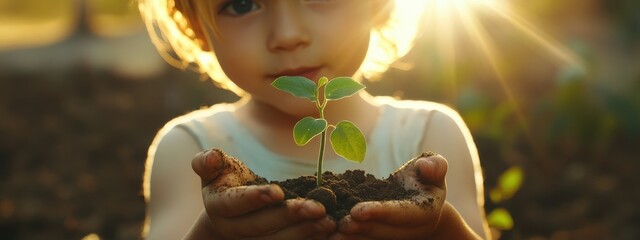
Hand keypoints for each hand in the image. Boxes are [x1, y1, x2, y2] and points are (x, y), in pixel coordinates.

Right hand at [191, 149, 335, 238]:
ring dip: (305, 232)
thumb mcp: (213, 170)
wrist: (229, 215)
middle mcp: (235, 229)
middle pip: (263, 226)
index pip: (235, 204)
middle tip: (318, 208)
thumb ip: (207, 162)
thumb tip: (211, 157)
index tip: (279, 192)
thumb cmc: (225, 182)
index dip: (255, 199)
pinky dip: (312, 239)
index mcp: (219, 207)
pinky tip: (330, 231)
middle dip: (290, 217)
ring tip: (329, 221)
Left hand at [329, 153, 447, 239]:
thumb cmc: (425, 178)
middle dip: (362, 229)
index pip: (403, 214)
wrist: (420, 198)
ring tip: (331, 234)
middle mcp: (412, 230)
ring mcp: (396, 237)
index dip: (381, 213)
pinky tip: (330, 235)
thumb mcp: (434, 167)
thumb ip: (436, 165)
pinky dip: (350, 238)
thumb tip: (425, 166)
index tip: (358, 210)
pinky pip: (366, 239)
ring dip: (353, 239)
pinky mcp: (382, 237)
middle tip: (339, 224)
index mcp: (426, 212)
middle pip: (386, 232)